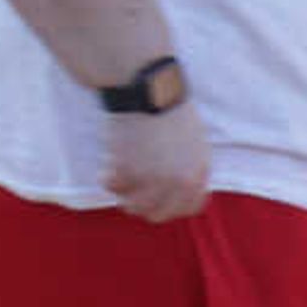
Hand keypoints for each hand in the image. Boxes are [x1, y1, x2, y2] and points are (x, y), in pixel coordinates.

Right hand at [103, 93, 209, 223]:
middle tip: (135, 193)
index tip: (161, 198)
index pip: (189, 208)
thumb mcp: (197, 144)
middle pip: (159, 213)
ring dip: (126, 196)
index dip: (174, 205)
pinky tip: (110, 168)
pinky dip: (108, 179)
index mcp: (197, 176)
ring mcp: (150, 179)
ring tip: (122, 182)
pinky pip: (112, 186)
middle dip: (146, 205)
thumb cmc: (173, 112)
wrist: (150, 92)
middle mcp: (175, 183)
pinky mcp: (125, 170)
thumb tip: (182, 187)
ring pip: (133, 206)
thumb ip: (192, 169)